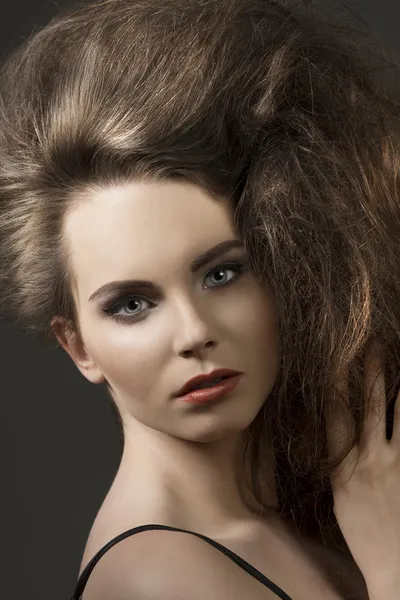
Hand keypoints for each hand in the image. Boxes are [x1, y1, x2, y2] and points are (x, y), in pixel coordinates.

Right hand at [325, 342, 399, 591]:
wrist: (394, 566)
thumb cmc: (364, 534)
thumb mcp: (340, 498)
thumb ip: (340, 463)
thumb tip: (337, 434)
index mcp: (343, 468)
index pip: (335, 416)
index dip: (335, 384)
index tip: (336, 358)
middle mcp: (369, 460)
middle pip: (370, 406)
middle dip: (371, 372)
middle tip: (374, 343)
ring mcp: (395, 464)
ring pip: (398, 413)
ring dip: (399, 383)